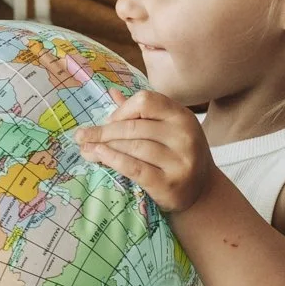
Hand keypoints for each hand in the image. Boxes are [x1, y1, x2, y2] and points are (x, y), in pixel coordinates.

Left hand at [75, 90, 213, 214]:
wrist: (202, 192)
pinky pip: (134, 168)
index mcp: (182, 116)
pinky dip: (114, 160)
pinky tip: (100, 156)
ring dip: (104, 147)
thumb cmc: (177, 156)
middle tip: (82, 137)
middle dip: (104, 131)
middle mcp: (184, 136)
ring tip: (85, 149)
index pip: (145, 101)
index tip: (107, 122)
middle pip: (134, 126)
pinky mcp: (169, 183)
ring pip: (133, 146)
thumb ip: (142, 113)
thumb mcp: (167, 130)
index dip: (121, 110)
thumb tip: (112, 92)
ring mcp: (179, 160)